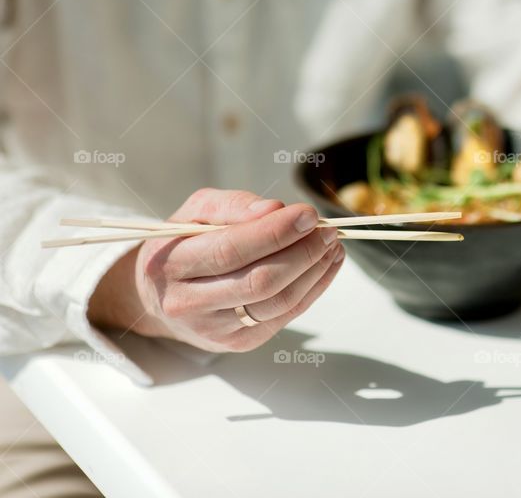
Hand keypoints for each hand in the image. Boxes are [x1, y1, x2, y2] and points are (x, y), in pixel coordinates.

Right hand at [89, 189, 344, 351]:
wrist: (159, 297)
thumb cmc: (183, 245)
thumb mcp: (196, 213)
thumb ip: (233, 206)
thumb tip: (274, 209)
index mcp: (172, 264)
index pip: (231, 250)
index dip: (275, 232)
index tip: (308, 214)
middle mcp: (188, 303)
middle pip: (261, 281)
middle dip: (303, 252)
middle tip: (328, 230)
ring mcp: (215, 329)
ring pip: (278, 302)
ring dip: (314, 271)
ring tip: (332, 244)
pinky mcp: (239, 343)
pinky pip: (286, 315)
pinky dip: (314, 287)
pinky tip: (326, 264)